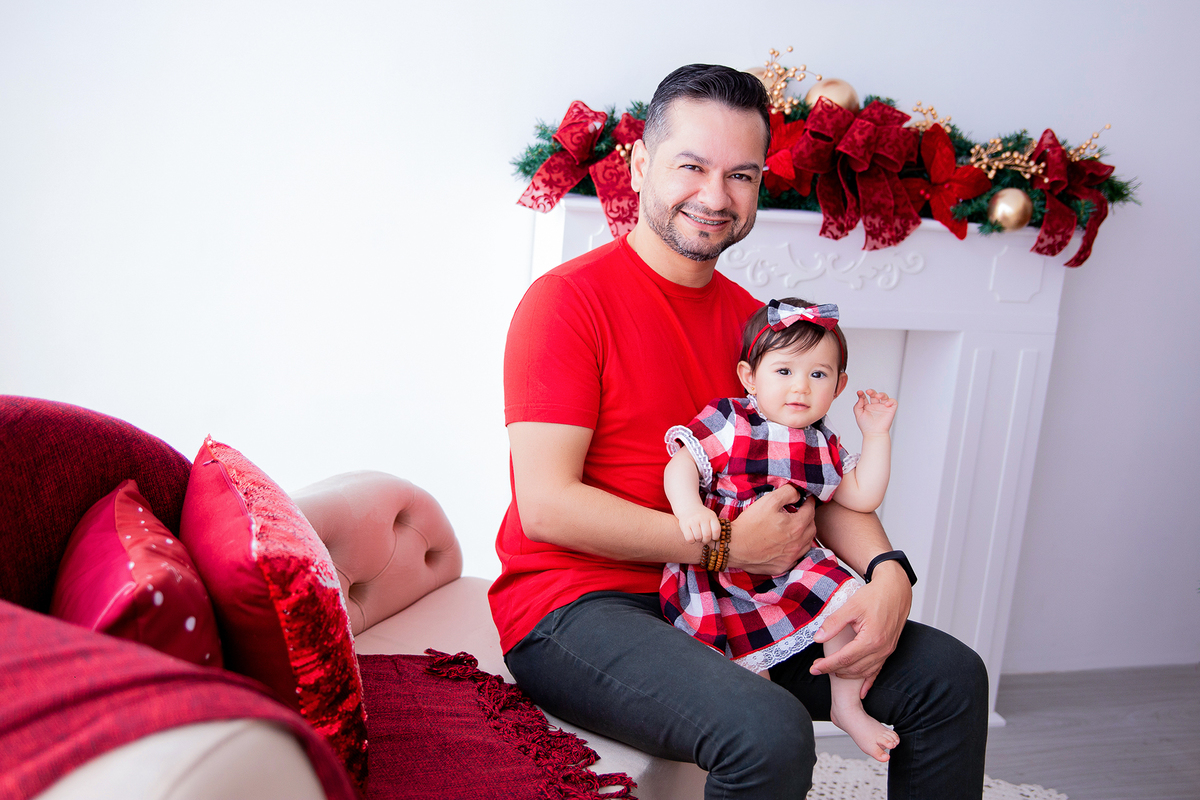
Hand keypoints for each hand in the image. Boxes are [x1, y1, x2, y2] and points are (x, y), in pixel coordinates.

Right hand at [678, 507, 721, 543]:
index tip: (712, 536)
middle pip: (707, 535)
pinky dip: (692, 541)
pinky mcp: (685, 525)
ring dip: (698, 540)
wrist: (688, 507)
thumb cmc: (701, 516)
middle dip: (706, 540)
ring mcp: (693, 521)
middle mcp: (702, 517)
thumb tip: (714, 541)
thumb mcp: (710, 517)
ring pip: (698, 538)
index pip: (716, 530)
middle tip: (704, 538)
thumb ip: (714, 528)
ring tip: (697, 536)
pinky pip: (690, 539)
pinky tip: (692, 536)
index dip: (715, 537)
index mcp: (711, 516)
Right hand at [727, 488, 816, 574]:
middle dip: (808, 517)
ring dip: (804, 533)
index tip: (806, 499)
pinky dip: (796, 548)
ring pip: (807, 543)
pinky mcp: (784, 566)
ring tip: (794, 527)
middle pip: (812, 528)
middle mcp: (798, 543)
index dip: (809, 502)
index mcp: (796, 526)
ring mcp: (792, 557)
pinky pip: (797, 556)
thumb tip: (799, 495)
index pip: (811, 510)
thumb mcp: (769, 500)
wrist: (734, 546)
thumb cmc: (750, 523)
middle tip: (799, 512)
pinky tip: (787, 543)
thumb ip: (788, 493)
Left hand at [810, 563, 910, 695]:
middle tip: (817, 669)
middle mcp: (881, 649)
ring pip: (865, 671)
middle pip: (854, 668)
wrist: (896, 590)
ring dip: (848, 675)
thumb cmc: (874, 595)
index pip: (844, 659)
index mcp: (870, 640)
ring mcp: (887, 651)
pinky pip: (878, 670)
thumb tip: (818, 639)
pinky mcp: (889, 649)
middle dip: (834, 671)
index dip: (827, 665)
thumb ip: (833, 623)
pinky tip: (861, 691)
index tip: (813, 669)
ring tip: (831, 671)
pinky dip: (868, 681)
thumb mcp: (850, 606)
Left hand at [853, 390, 896, 435]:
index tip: (859, 392)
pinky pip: (893, 402)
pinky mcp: (890, 410)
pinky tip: (886, 403)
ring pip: (884, 396)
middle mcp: (875, 406)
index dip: (862, 394)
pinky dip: (891, 400)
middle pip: (874, 394)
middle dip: (871, 391)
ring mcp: (883, 407)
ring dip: (881, 394)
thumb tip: (860, 397)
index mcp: (867, 407)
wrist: (874, 434)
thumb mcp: (858, 415)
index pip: (865, 397)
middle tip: (868, 392)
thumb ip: (857, 405)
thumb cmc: (866, 427)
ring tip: (877, 396)